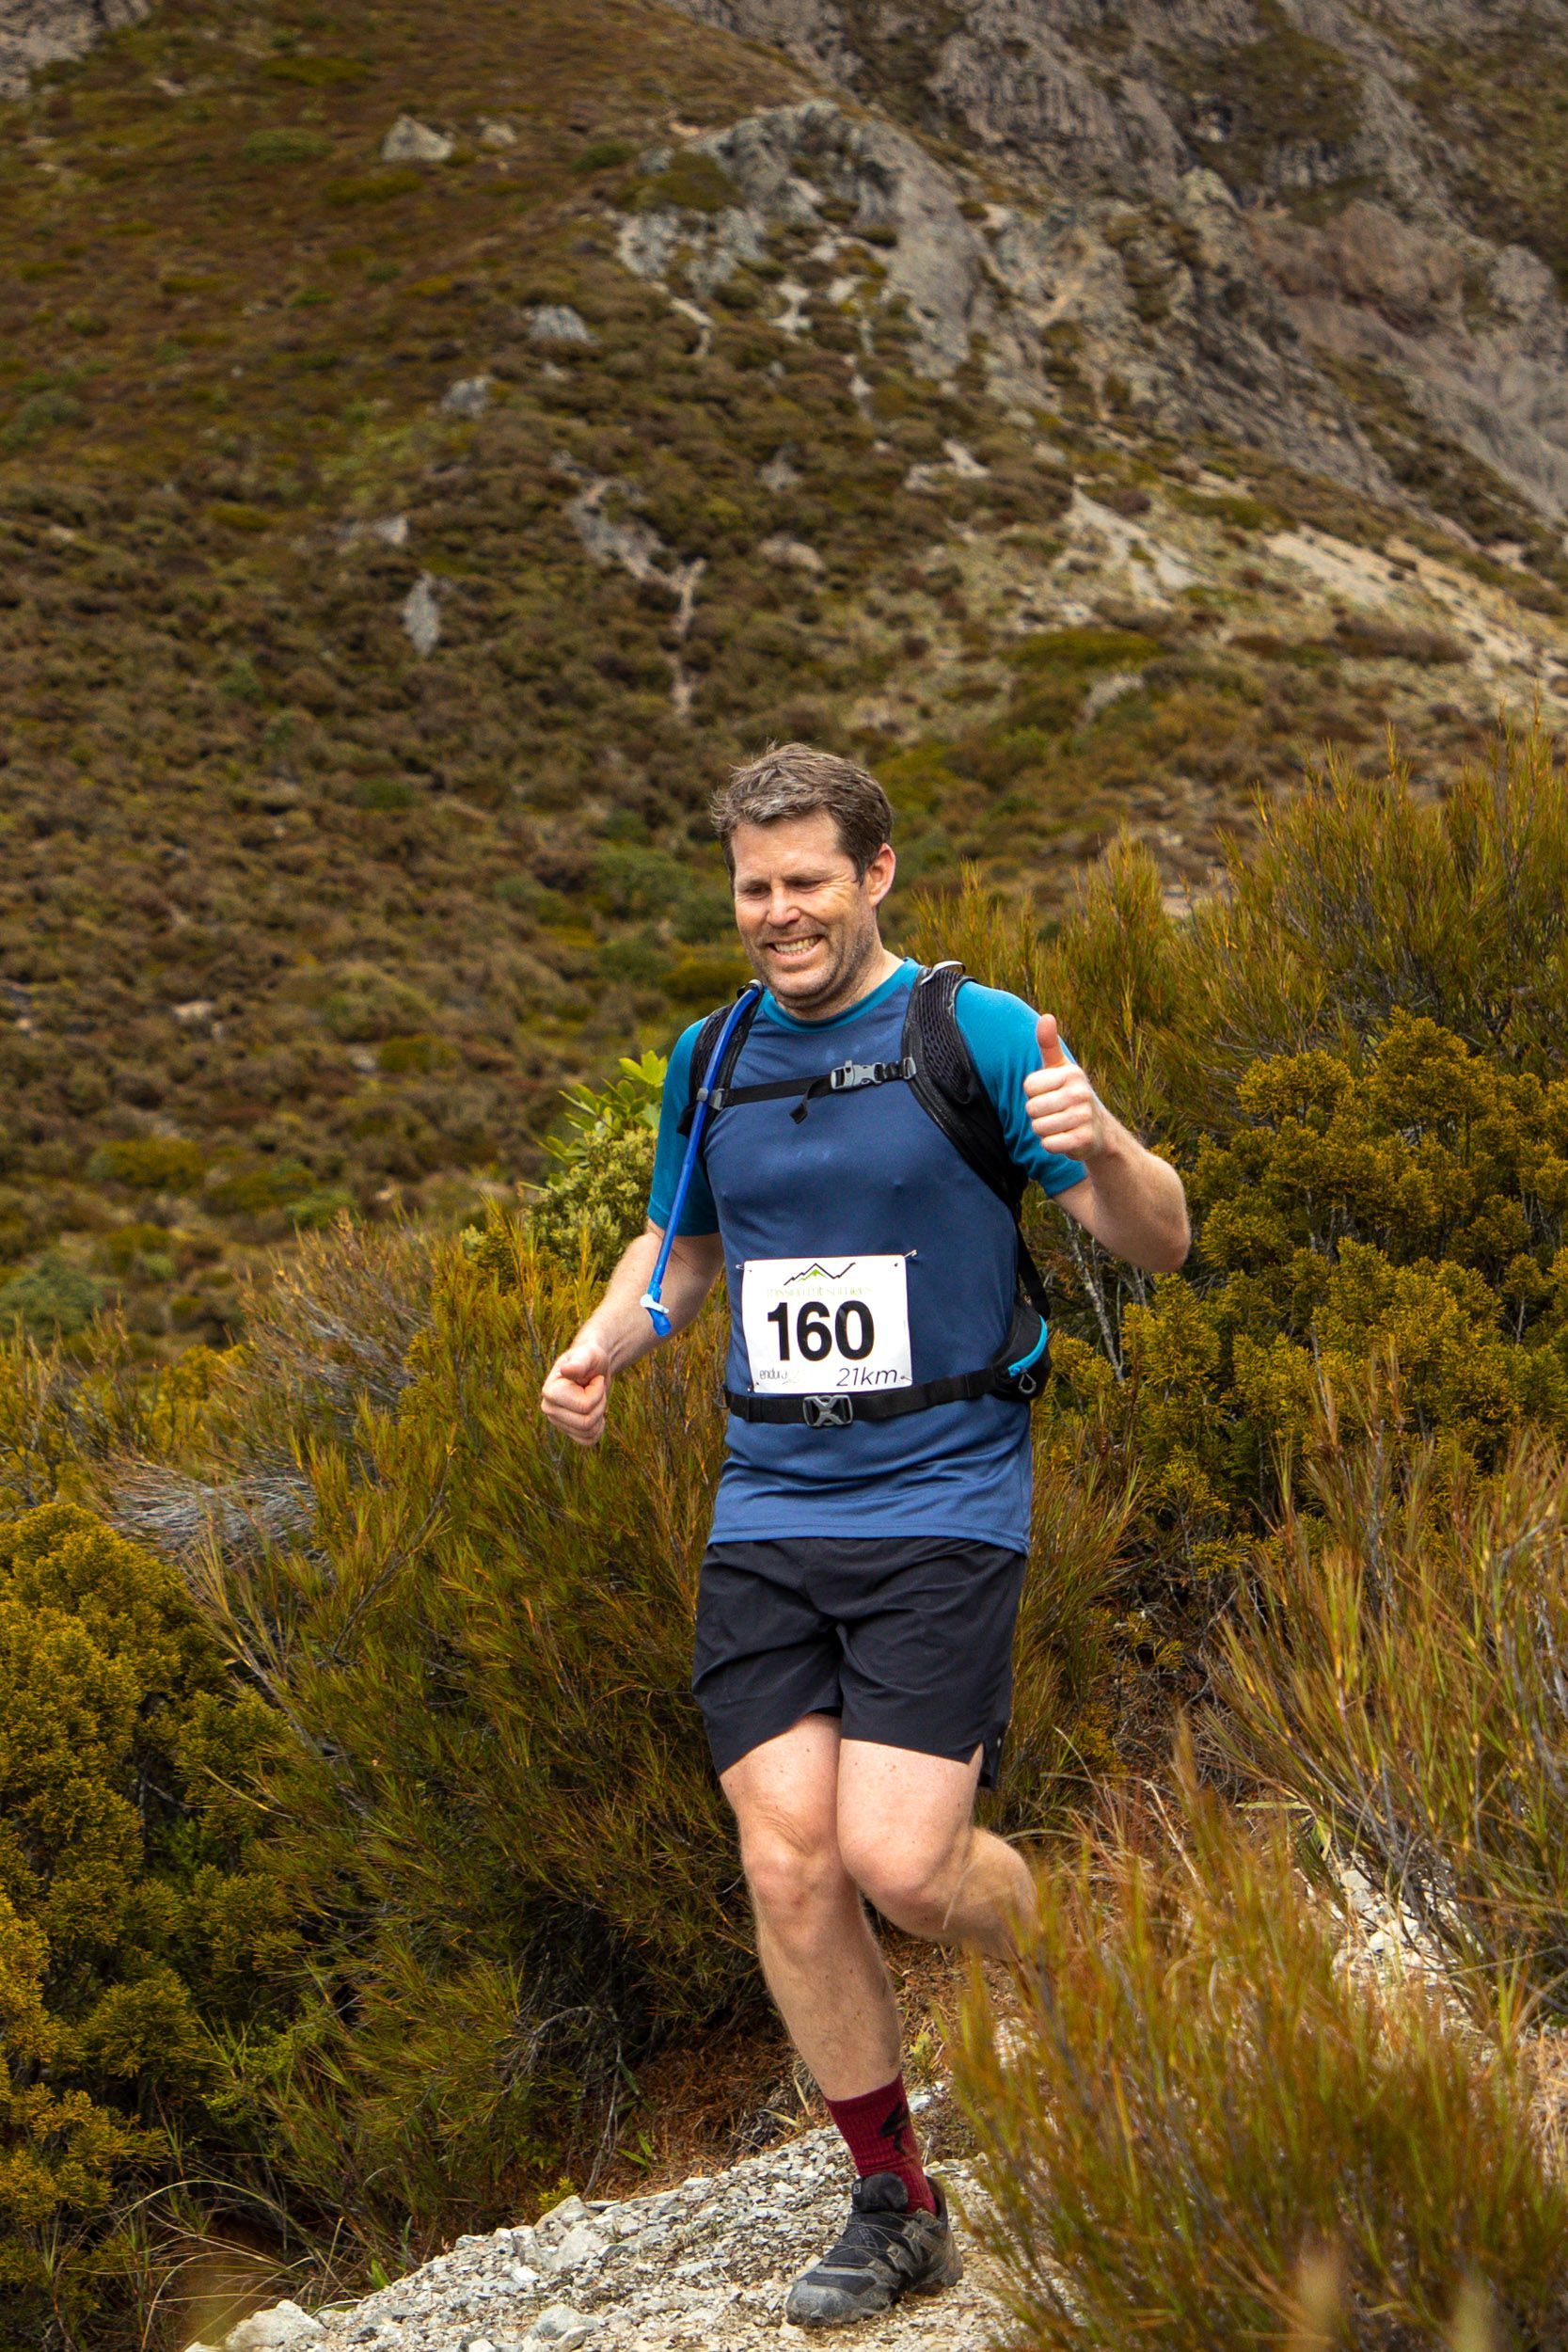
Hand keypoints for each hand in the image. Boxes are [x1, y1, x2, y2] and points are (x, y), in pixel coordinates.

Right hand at [540, 1337, 611, 1445]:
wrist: (594, 1368)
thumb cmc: (590, 1357)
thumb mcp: (588, 1356)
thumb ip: (579, 1364)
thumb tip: (565, 1370)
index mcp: (550, 1391)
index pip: (584, 1406)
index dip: (597, 1392)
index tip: (594, 1377)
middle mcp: (549, 1409)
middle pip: (586, 1422)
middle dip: (600, 1403)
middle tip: (596, 1388)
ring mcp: (557, 1421)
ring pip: (589, 1432)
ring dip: (599, 1414)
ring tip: (594, 1397)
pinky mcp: (568, 1430)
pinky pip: (588, 1440)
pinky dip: (598, 1428)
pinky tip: (595, 1412)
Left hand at [1023, 1013, 1107, 1162]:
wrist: (1099, 1131)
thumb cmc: (1071, 1094)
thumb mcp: (1060, 1069)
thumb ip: (1049, 1045)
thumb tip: (1046, 1016)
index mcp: (1072, 1073)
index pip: (1029, 1087)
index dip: (1034, 1094)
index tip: (1050, 1094)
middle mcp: (1081, 1093)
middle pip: (1031, 1109)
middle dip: (1038, 1115)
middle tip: (1056, 1113)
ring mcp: (1084, 1117)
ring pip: (1039, 1128)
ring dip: (1044, 1130)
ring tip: (1060, 1125)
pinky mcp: (1084, 1140)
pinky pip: (1049, 1144)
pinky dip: (1052, 1145)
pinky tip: (1065, 1139)